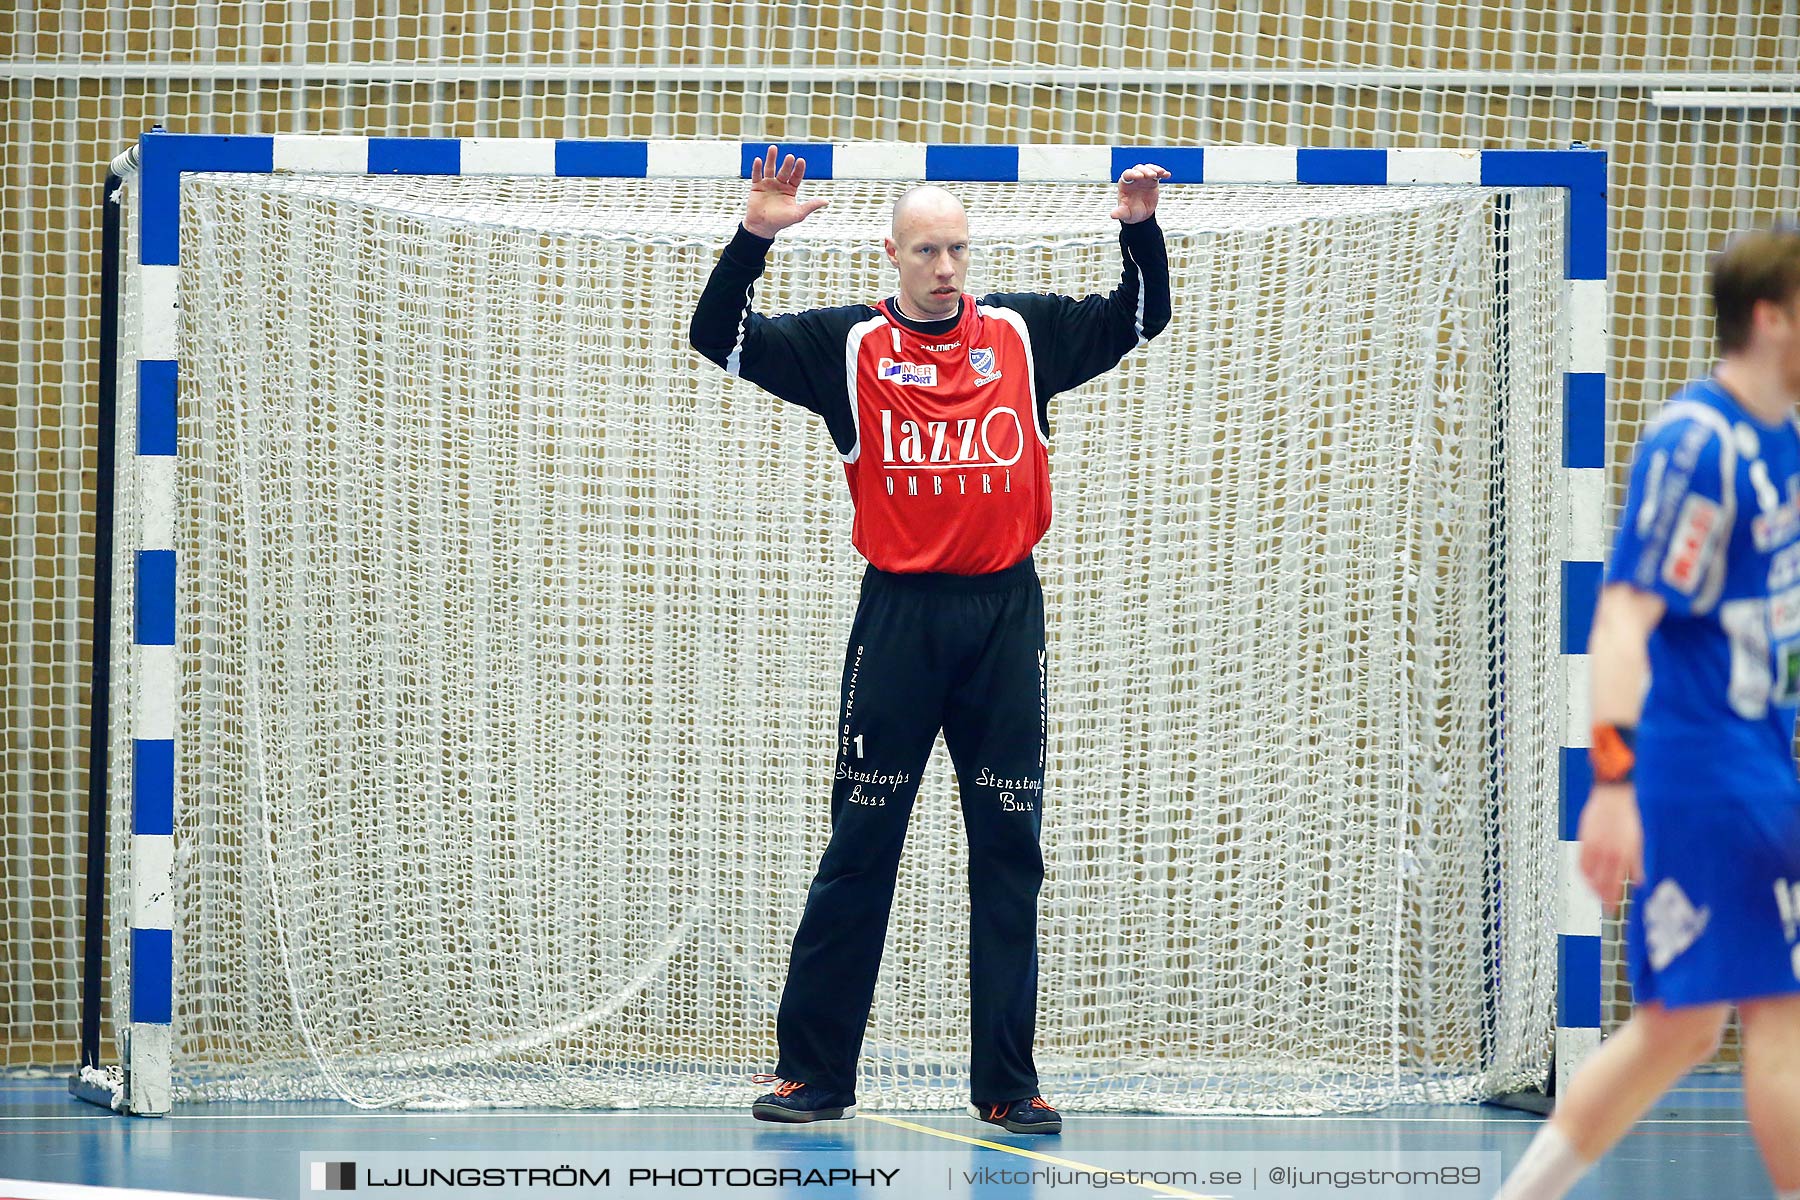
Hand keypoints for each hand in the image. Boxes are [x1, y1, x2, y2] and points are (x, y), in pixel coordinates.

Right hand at [744, 146, 828, 237]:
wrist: (762, 227)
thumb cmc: (781, 221)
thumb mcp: (798, 214)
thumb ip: (811, 206)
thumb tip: (826, 201)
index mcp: (790, 190)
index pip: (796, 176)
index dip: (798, 169)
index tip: (801, 161)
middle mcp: (779, 184)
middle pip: (784, 171)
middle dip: (787, 164)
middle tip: (790, 156)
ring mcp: (768, 184)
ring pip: (770, 169)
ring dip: (771, 159)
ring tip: (773, 148)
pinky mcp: (757, 186)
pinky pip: (757, 175)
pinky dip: (757, 168)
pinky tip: (759, 160)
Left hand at [1111, 163, 1169, 223]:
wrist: (1142, 216)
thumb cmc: (1131, 213)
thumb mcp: (1125, 214)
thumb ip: (1120, 212)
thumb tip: (1112, 215)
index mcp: (1125, 184)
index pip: (1127, 174)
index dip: (1133, 173)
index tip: (1139, 176)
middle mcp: (1134, 179)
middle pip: (1139, 169)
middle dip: (1145, 170)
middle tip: (1151, 175)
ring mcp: (1144, 178)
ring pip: (1148, 168)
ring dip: (1154, 169)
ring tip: (1161, 173)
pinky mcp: (1152, 180)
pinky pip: (1157, 174)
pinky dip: (1162, 173)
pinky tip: (1167, 175)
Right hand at [1577, 782, 1643, 914]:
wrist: (1613, 798)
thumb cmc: (1627, 819)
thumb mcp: (1636, 842)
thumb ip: (1636, 864)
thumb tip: (1639, 882)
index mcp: (1625, 855)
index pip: (1616, 883)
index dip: (1612, 898)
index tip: (1611, 909)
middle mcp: (1611, 853)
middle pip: (1603, 883)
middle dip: (1603, 898)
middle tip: (1604, 908)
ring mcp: (1597, 847)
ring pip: (1590, 875)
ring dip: (1592, 887)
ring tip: (1594, 894)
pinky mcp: (1585, 840)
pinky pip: (1581, 862)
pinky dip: (1583, 873)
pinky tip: (1585, 878)